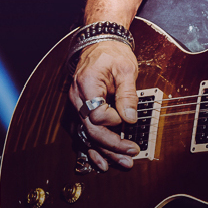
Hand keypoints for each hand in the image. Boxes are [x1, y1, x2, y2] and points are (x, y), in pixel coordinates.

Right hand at [68, 40, 139, 170]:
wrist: (101, 44)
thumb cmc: (113, 54)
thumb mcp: (126, 69)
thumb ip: (127, 94)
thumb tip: (130, 118)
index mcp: (86, 85)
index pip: (96, 113)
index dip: (114, 120)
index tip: (128, 118)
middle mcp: (76, 98)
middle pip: (91, 129)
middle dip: (112, 144)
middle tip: (131, 154)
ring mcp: (76, 106)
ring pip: (87, 135)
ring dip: (104, 151)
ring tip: (122, 163)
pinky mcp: (81, 110)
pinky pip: (85, 132)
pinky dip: (94, 147)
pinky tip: (103, 161)